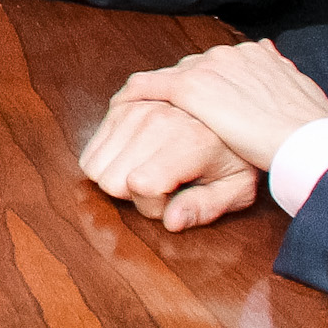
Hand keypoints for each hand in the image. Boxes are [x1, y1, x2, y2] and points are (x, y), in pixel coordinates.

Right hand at [78, 94, 262, 230]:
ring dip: (116, 176)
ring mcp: (134, 109)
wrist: (235, 111)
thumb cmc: (235, 156)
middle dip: (131, 194)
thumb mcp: (237, 189)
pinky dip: (107, 161)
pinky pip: (90, 150)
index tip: (175, 200)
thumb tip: (171, 222)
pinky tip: (136, 158)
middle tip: (161, 186)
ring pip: (93, 166)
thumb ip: (206, 208)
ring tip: (148, 169)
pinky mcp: (119, 105)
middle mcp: (156, 119)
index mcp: (188, 142)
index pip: (140, 186)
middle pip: (109, 181)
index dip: (153, 207)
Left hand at [115, 41, 327, 171]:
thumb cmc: (310, 125)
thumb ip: (280, 69)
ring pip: (168, 78)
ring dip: (156, 97)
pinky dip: (132, 97)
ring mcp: (206, 69)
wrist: (305, 138)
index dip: (202, 84)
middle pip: (190, 70)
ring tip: (140, 114)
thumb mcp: (301, 88)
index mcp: (252, 55)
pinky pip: (147, 87)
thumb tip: (270, 50)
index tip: (197, 102)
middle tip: (167, 114)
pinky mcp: (189, 88)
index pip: (214, 67)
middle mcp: (226, 55)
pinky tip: (122, 110)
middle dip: (180, 91)